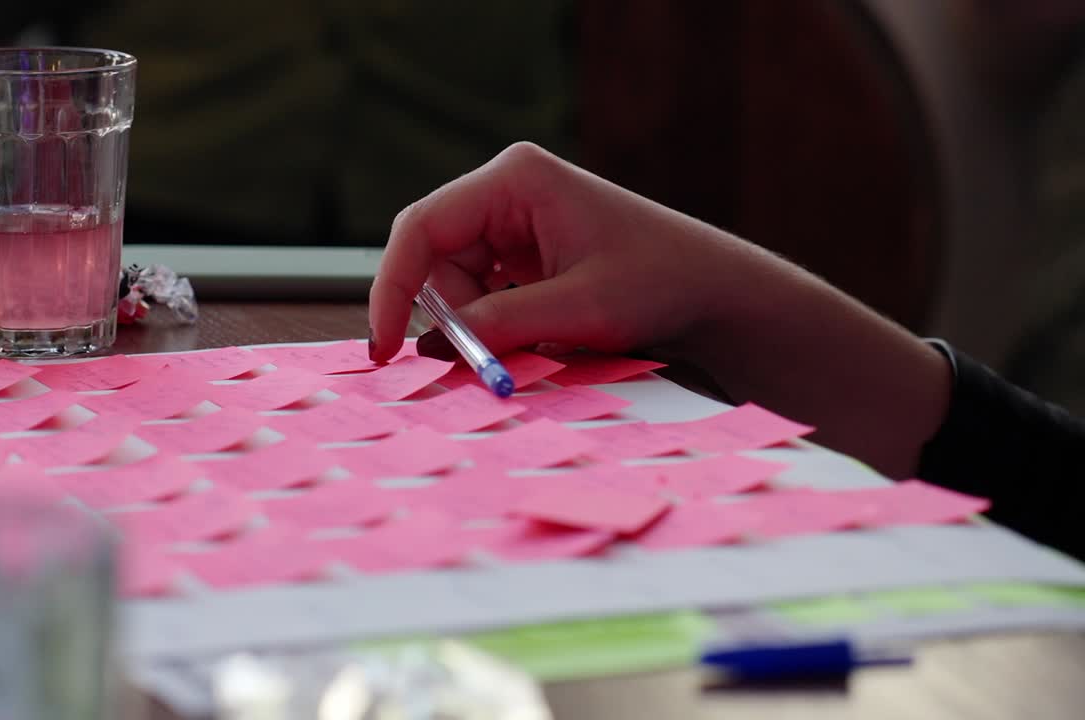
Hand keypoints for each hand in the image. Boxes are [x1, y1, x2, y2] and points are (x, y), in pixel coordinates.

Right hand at [368, 142, 748, 360]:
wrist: (714, 291)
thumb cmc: (661, 282)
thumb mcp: (580, 309)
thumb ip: (503, 326)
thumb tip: (436, 351)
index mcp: (515, 179)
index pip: (422, 228)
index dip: (393, 287)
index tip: (384, 345)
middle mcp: (507, 191)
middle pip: (435, 260)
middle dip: (449, 316)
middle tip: (478, 364)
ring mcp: (516, 221)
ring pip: (456, 284)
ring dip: (477, 327)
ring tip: (532, 348)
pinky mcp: (526, 253)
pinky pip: (482, 293)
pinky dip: (494, 326)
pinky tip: (533, 340)